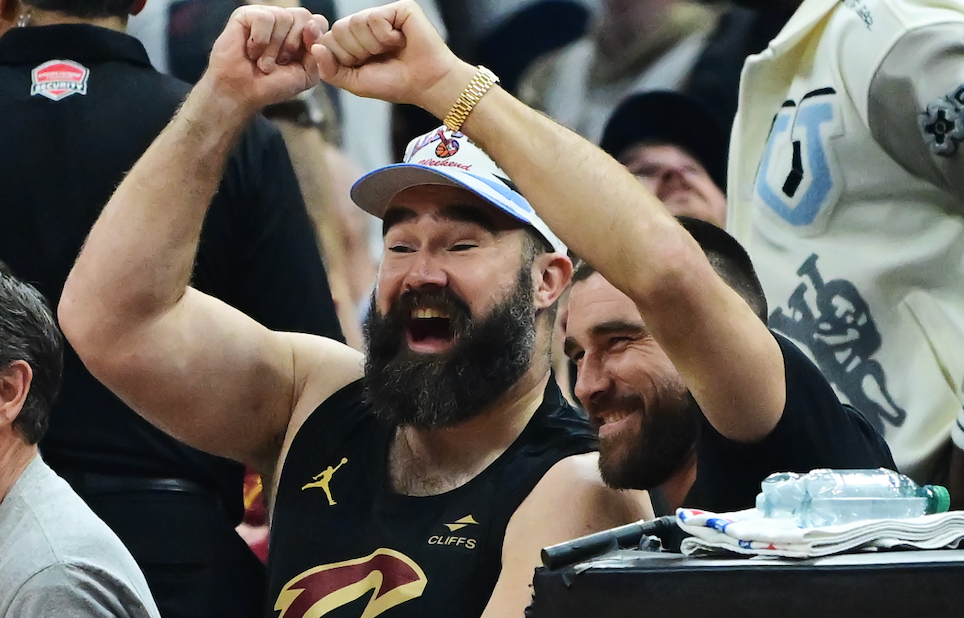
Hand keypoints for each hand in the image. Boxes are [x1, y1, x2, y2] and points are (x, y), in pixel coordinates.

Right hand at [203, 5, 329, 113]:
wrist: (242, 93)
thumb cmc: (271, 85)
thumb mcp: (306, 76)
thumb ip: (319, 54)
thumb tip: (313, 26)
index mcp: (301, 33)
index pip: (319, 22)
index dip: (313, 40)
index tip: (299, 58)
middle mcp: (285, 21)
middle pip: (303, 15)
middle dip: (293, 45)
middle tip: (279, 62)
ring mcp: (266, 16)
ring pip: (283, 17)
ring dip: (274, 48)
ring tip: (263, 61)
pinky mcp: (246, 14)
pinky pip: (264, 18)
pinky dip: (259, 40)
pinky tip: (251, 51)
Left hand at [311, 0, 472, 116]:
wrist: (427, 84)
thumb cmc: (395, 84)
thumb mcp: (355, 83)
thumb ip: (330, 70)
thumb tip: (316, 48)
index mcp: (354, 40)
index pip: (328, 40)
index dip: (343, 57)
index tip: (363, 65)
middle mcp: (366, 24)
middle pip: (339, 30)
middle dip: (357, 51)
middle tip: (380, 58)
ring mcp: (382, 14)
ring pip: (355, 23)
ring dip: (373, 45)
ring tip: (392, 50)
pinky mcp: (399, 9)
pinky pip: (375, 19)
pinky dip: (386, 37)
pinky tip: (400, 40)